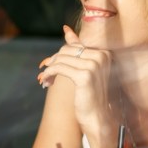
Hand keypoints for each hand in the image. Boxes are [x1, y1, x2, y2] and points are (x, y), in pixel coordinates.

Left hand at [37, 26, 116, 147]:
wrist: (98, 118)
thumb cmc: (91, 95)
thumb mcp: (85, 69)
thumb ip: (78, 48)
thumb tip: (66, 29)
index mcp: (103, 53)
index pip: (75, 46)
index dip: (59, 55)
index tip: (48, 64)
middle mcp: (101, 57)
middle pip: (67, 50)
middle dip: (53, 61)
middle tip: (44, 73)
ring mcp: (94, 65)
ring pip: (61, 59)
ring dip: (49, 69)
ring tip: (44, 79)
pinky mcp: (84, 76)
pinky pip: (59, 68)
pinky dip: (49, 74)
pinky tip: (46, 82)